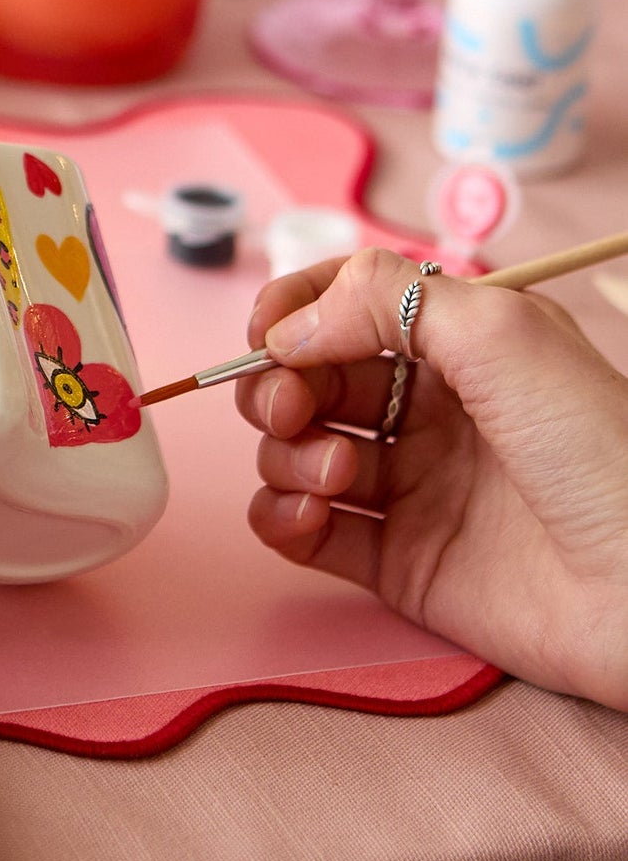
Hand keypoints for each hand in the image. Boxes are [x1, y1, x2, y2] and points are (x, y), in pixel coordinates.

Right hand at [236, 248, 627, 708]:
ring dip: (287, 454)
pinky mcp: (397, 561)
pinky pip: (304, 532)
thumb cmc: (600, 451)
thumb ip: (382, 299)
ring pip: (294, 452)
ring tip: (337, 473)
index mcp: (452, 343)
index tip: (266, 334)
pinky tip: (308, 517)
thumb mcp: (501, 331)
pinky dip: (282, 518)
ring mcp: (408, 486)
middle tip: (294, 407)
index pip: (341, 306)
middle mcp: (423, 408)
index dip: (291, 313)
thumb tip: (287, 329)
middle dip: (278, 386)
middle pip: (304, 379)